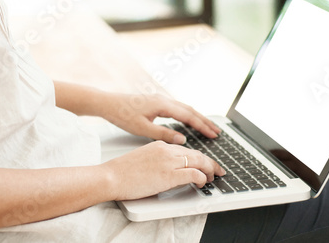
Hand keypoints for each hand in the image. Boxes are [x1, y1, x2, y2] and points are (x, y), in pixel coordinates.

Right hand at [102, 141, 225, 200]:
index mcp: (160, 145)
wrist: (111, 176)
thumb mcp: (143, 158)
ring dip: (209, 170)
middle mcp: (167, 150)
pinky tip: (202, 183)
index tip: (204, 163)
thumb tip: (168, 169)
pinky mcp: (169, 175)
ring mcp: (169, 162)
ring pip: (199, 161)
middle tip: (217, 170)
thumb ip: (158, 159)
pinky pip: (194, 174)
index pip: (186, 149)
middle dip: (210, 162)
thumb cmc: (121, 171)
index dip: (198, 157)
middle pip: (196, 153)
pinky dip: (202, 178)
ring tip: (212, 177)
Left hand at [103, 93, 220, 144]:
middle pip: (191, 110)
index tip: (213, 134)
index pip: (188, 116)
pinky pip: (178, 108)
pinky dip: (188, 114)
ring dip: (197, 117)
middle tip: (217, 131)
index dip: (203, 126)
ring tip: (208, 126)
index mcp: (163, 105)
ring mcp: (161, 99)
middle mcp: (164, 100)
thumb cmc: (121, 115)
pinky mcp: (156, 101)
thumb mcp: (142, 128)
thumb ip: (163, 134)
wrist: (107, 103)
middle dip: (205, 121)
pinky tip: (189, 120)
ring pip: (185, 108)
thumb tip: (182, 139)